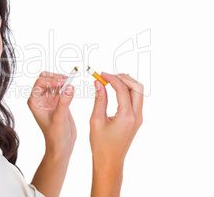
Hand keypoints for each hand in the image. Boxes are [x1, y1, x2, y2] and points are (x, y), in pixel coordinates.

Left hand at [27, 71, 76, 157]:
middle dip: (55, 77)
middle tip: (67, 81)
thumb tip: (69, 87)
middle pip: (45, 79)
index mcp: (34, 102)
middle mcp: (40, 98)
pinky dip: (66, 85)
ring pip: (53, 81)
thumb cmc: (55, 135)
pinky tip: (72, 88)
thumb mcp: (59, 119)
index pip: (39, 83)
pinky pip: (61, 87)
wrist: (61, 145)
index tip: (63, 82)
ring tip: (71, 83)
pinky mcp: (58, 100)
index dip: (50, 80)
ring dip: (61, 80)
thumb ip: (64, 102)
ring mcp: (49, 99)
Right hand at [89, 72, 143, 195]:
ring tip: (112, 80)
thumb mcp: (96, 120)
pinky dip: (128, 91)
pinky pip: (136, 100)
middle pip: (137, 88)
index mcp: (126, 116)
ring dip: (127, 83)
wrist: (110, 161)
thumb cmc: (100, 144)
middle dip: (123, 78)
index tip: (100, 74)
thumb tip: (98, 82)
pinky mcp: (137, 119)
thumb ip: (99, 99)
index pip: (122, 89)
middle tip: (108, 75)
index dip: (111, 78)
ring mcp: (139, 118)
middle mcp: (136, 116)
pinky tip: (116, 90)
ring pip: (139, 93)